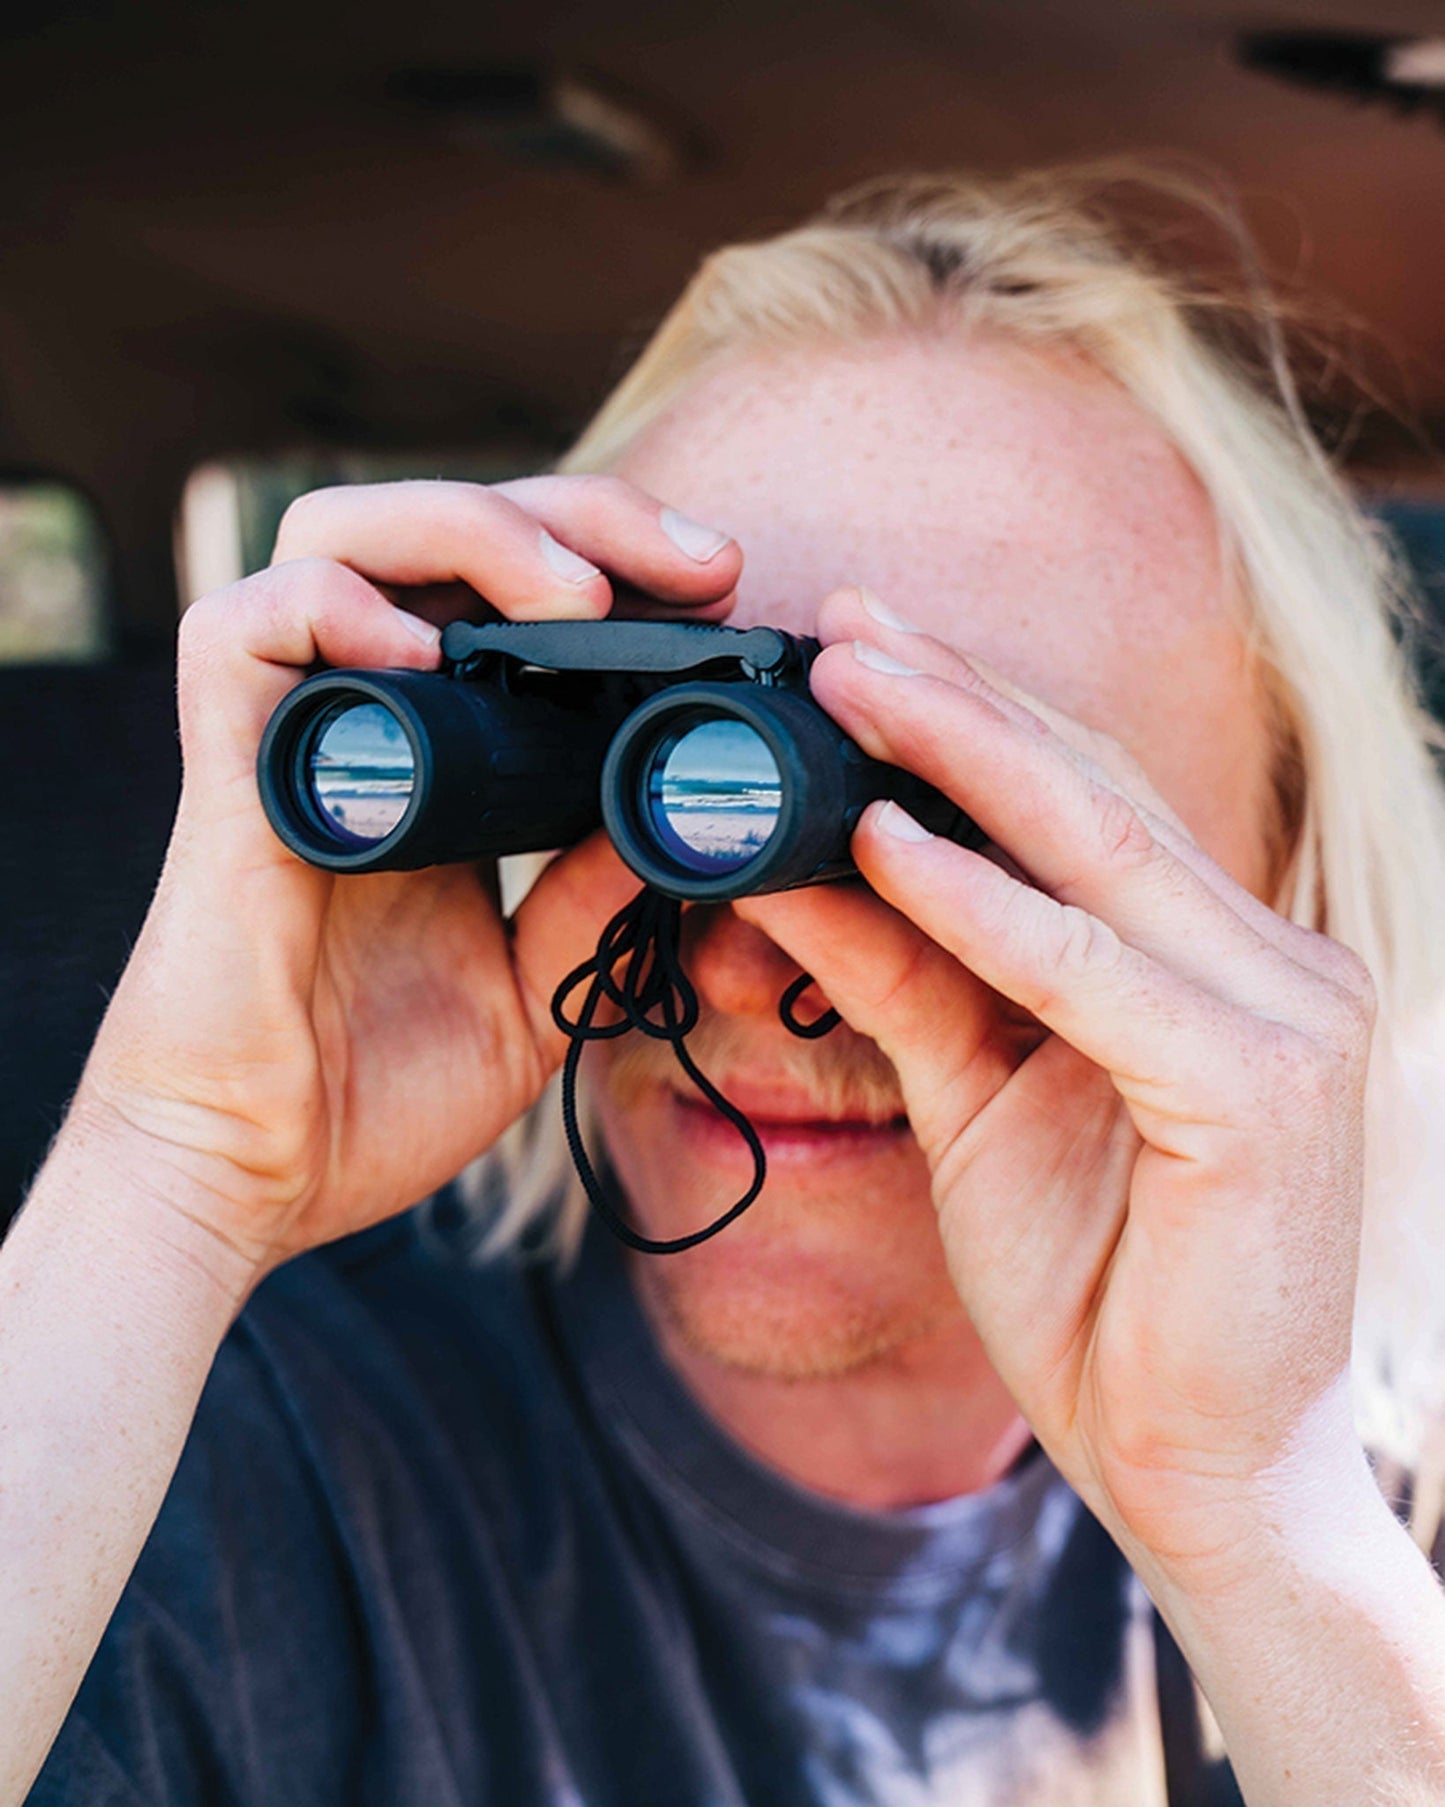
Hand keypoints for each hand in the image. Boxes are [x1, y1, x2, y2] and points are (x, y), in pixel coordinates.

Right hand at [73, 477, 740, 1284]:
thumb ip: (587, 901)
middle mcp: (365, 722)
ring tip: (579, 594)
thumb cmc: (367, 1094)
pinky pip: (244, 630)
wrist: (251, 1180)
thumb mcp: (526, 990)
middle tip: (699, 565)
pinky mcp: (229, 773)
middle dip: (580, 518)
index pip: (512, 597)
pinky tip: (423, 646)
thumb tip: (676, 818)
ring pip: (341, 535)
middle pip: (442, 532)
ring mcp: (294, 737)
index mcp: (441, 762)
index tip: (722, 600)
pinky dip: (331, 607)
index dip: (616, 566)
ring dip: (470, 528)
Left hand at [739, 586, 1373, 1583]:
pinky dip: (985, 905)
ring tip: (848, 681)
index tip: (862, 646)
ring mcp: (1287, 1016)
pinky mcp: (1261, 1088)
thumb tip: (801, 866)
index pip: (1090, 804)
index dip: (974, 716)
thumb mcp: (977, 1104)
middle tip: (841, 621)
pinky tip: (887, 842)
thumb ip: (908, 977)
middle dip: (956, 700)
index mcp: (1219, 961)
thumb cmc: (1102, 1288)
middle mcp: (1274, 963)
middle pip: (1094, 795)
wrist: (1194, 1464)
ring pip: (1100, 852)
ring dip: (962, 756)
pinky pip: (1092, 972)